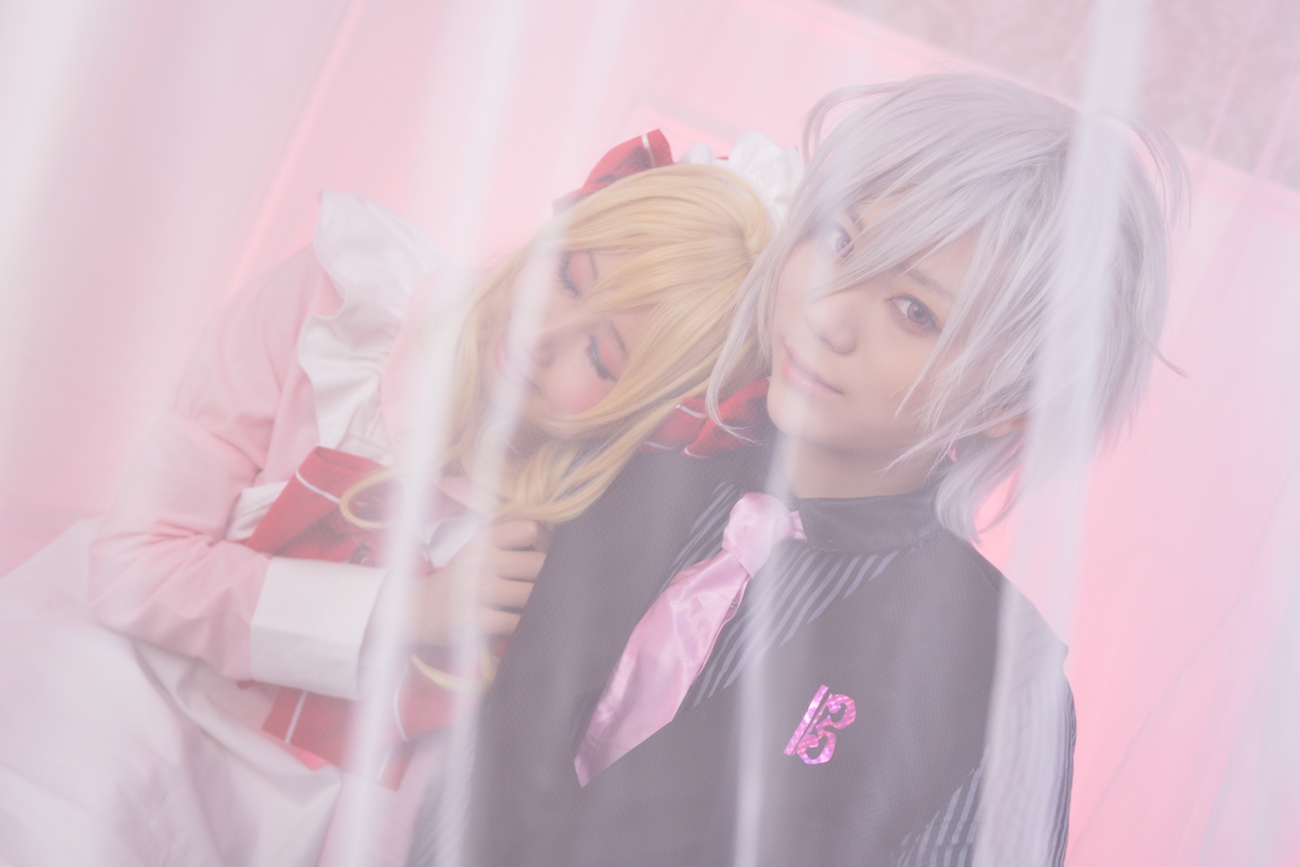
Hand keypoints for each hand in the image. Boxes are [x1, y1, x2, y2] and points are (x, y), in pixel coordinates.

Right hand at [406, 520, 549, 645]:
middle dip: (551, 576)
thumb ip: (510, 542)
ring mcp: (476, 592)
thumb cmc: (460, 578)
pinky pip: (517, 622)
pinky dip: (526, 623)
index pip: (530, 528)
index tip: (547, 555)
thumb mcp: (477, 550)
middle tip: (552, 584)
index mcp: (483, 539)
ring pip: (531, 594)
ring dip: (541, 601)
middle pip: (538, 563)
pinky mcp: (475, 621)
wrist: (419, 609)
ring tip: (539, 604)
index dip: (548, 541)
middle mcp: (480, 562)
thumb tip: (557, 545)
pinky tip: (523, 621)